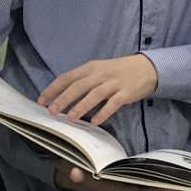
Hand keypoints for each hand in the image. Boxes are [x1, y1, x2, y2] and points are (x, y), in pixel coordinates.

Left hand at [39, 54, 159, 124]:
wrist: (147, 67)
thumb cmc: (120, 70)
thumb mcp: (100, 69)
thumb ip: (84, 79)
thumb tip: (64, 93)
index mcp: (91, 67)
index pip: (68, 77)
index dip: (54, 89)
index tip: (42, 100)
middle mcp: (100, 74)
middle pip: (78, 86)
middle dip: (63, 99)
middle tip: (51, 111)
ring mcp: (113, 83)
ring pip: (94, 94)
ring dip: (81, 106)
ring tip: (70, 118)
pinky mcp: (126, 93)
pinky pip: (113, 103)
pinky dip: (104, 112)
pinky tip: (96, 122)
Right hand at [54, 162, 179, 190]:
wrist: (70, 174)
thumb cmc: (75, 172)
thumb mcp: (74, 172)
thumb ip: (76, 174)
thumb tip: (75, 173)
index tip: (176, 189)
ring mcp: (129, 188)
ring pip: (154, 190)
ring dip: (171, 187)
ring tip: (189, 181)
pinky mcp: (130, 183)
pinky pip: (150, 184)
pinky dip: (162, 181)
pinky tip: (173, 175)